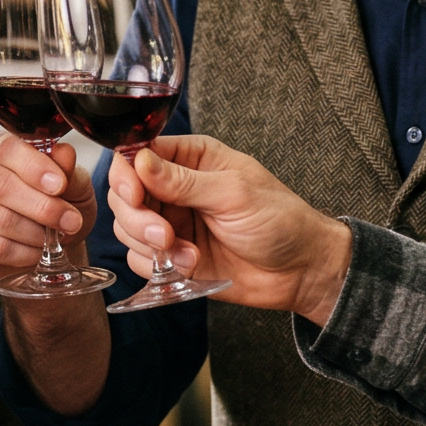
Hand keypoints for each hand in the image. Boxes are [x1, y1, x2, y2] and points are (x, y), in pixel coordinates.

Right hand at [0, 133, 95, 288]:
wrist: (48, 249)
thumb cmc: (58, 208)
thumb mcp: (74, 188)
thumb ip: (68, 171)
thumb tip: (65, 153)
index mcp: (0, 149)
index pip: (7, 149)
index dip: (34, 167)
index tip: (60, 185)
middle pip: (0, 185)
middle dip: (41, 206)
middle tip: (70, 221)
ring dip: (34, 233)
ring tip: (55, 239)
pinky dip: (22, 254)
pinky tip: (37, 252)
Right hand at [106, 135, 352, 322]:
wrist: (300, 271)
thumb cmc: (279, 220)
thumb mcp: (233, 193)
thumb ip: (183, 180)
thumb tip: (140, 161)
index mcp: (192, 158)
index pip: (138, 155)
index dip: (127, 175)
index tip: (134, 195)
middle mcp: (175, 187)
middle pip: (124, 194)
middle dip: (137, 217)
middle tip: (165, 234)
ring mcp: (172, 222)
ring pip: (127, 228)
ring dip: (149, 244)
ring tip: (186, 253)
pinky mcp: (173, 256)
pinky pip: (140, 260)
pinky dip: (157, 266)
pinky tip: (190, 265)